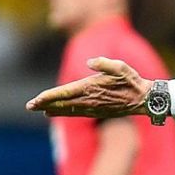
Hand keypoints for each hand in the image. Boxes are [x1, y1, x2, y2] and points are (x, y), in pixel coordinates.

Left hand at [26, 57, 151, 117]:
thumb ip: (104, 63)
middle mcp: (89, 100)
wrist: (144, 100)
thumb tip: (90, 62)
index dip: (48, 97)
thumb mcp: (121, 67)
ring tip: (40, 110)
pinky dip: (65, 112)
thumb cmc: (132, 81)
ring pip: (68, 110)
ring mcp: (93, 108)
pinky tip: (58, 113)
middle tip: (29, 106)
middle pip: (62, 104)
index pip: (64, 93)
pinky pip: (77, 113)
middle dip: (45, 105)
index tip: (35, 100)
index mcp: (91, 88)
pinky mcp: (97, 112)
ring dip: (53, 110)